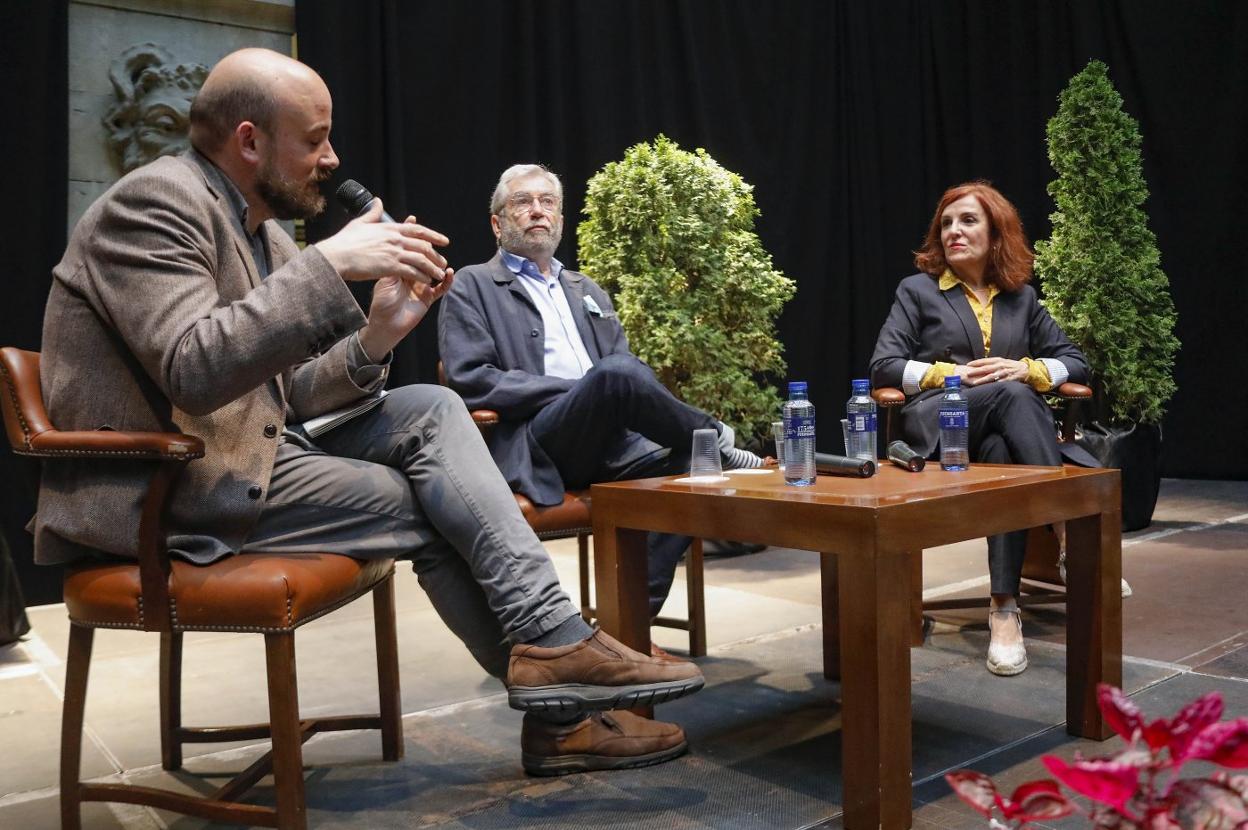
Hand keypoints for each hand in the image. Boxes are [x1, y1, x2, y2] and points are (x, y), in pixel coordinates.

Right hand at [315, 199, 450, 286]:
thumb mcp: (360, 222)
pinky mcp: (390, 266)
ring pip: (421, 259)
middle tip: (444, 261)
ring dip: (432, 267)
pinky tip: (427, 281)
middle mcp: (395, 239)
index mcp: (389, 228)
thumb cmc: (344, 241)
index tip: (444, 241)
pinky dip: (422, 276)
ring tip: (439, 274)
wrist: (336, 256)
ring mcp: (393, 252)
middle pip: (423, 245)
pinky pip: (412, 271)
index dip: (433, 235)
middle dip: (436, 254)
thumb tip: (377, 201)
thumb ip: (372, 213)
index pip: (417, 229)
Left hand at [357, 216, 455, 360]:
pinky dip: (447, 281)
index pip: (408, 248)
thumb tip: (397, 244)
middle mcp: (412, 275)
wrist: (384, 324)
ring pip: (435, 271)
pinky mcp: (429, 298)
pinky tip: (449, 273)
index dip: (410, 235)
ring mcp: (422, 285)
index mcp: (400, 268)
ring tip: (442, 260)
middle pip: (424, 258)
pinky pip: (441, 288)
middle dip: (429, 249)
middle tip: (434, 242)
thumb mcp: (384, 278)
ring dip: (440, 264)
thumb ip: (392, 262)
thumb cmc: (381, 302)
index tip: (413, 220)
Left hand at [965, 357, 1027, 384]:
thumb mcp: (1002, 361)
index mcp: (998, 360)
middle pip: (986, 368)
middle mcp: (1000, 365)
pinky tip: (987, 387)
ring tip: (974, 383)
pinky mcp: (1008, 379)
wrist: (1025, 369)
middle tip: (968, 373)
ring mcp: (1004, 372)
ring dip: (982, 380)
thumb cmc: (1010, 365)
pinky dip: (993, 385)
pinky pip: (999, 383)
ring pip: (991, 376)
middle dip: (976, 371)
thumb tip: (980, 365)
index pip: (985, 361)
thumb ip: (992, 363)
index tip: (968, 364)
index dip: (976, 362)